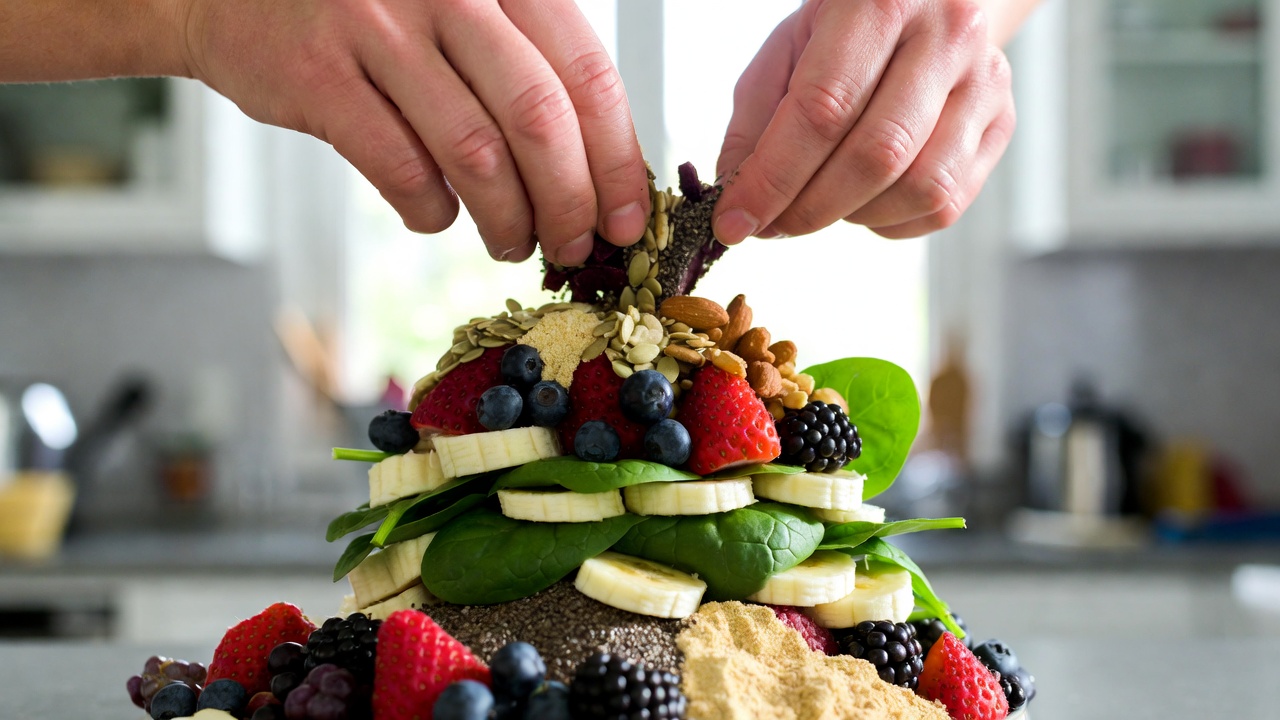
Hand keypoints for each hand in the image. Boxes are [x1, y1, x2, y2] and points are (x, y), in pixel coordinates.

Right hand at [180, 0, 650, 263]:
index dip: (615, 160)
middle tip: (572, 245)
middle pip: (538, 119)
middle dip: (569, 203)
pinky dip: (430, 211)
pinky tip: (434, 215)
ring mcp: (377, 26)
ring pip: (474, 154)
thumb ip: (529, 65)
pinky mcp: (318, 74)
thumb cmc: (375, 8)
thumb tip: (603, 172)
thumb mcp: (466, 5)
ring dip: (506, 220)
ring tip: (511, 242)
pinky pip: (400, 170)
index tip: (628, 221)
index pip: (586, 73)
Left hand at [713, 0, 1015, 241]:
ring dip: (853, 217)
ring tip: (818, 204)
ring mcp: (986, 82)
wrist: (932, 0)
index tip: (733, 221)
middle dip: (809, 208)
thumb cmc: (848, 27)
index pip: (823, 108)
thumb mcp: (788, 49)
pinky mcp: (1002, 125)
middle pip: (876, 154)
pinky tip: (861, 201)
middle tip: (771, 226)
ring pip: (919, 188)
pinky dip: (889, 221)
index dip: (773, 177)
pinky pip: (945, 205)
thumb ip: (756, 122)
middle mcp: (948, 35)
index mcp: (882, 1)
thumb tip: (739, 201)